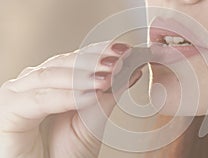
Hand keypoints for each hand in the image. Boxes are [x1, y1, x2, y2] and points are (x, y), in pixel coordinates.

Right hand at [0, 42, 141, 157]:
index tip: (123, 50)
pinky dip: (66, 96)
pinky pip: (38, 99)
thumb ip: (107, 96)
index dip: (98, 52)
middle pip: (61, 62)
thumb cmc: (65, 153)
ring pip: (49, 76)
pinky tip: (90, 95)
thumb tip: (129, 73)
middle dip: (93, 60)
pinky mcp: (7, 111)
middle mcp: (32, 84)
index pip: (74, 59)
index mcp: (51, 83)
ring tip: (107, 77)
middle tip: (119, 59)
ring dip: (81, 75)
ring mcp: (17, 95)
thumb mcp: (92, 121)